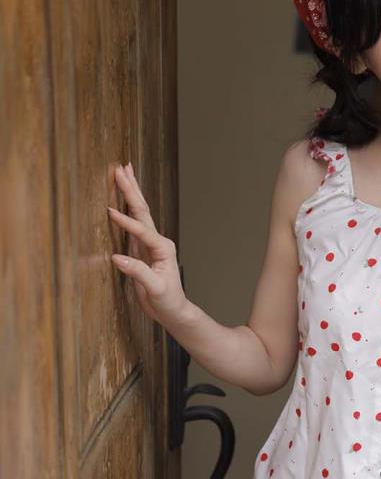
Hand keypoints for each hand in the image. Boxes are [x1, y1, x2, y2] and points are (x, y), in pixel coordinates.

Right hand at [108, 163, 188, 326]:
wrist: (173, 310)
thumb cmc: (167, 300)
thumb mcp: (154, 289)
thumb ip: (137, 273)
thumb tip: (116, 258)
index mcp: (162, 248)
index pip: (141, 230)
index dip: (125, 221)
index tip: (110, 210)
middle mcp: (158, 241)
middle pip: (142, 210)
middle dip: (131, 189)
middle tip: (121, 168)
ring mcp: (150, 243)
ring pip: (139, 212)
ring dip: (131, 192)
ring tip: (124, 172)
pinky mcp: (142, 248)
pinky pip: (133, 223)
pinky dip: (126, 208)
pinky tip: (121, 199)